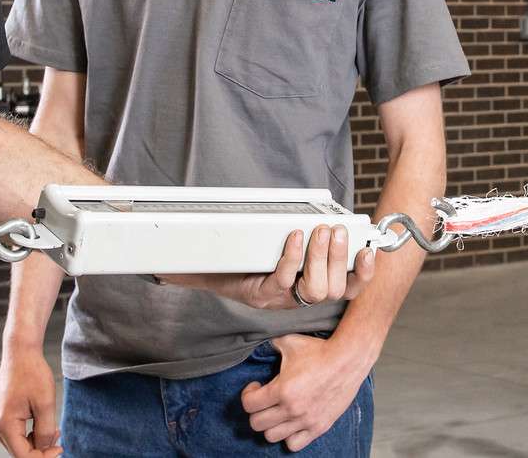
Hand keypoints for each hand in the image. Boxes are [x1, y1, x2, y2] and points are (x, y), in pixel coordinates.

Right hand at [0, 344, 62, 456]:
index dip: (43, 457)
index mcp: (4, 425)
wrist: (20, 354)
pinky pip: (16, 435)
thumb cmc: (32, 374)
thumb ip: (46, 430)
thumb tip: (45, 449)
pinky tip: (43, 424)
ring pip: (19, 445)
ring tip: (54, 429)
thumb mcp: (45, 403)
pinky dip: (31, 434)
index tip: (60, 449)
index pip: (23, 456)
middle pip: (20, 452)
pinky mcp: (1, 418)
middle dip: (41, 449)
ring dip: (37, 442)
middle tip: (59, 437)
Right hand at [157, 224, 376, 309]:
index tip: (295, 235)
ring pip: (331, 288)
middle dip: (321, 258)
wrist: (247, 283)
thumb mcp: (208, 270)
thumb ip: (188, 270)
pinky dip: (362, 270)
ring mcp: (309, 293)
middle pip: (314, 289)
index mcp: (263, 294)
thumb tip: (161, 270)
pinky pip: (350, 287)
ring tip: (335, 231)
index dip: (292, 264)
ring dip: (337, 258)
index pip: (280, 284)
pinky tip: (366, 250)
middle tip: (322, 229)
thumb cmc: (227, 272)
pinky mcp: (328, 285)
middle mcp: (288, 298)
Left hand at [241, 334, 371, 451]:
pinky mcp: (319, 427)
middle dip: (257, 411)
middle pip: (257, 423)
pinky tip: (291, 422)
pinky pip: (293, 444)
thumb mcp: (290, 342)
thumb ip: (270, 344)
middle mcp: (292, 409)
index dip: (248, 394)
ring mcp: (306, 420)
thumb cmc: (320, 350)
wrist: (348, 359)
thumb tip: (258, 341)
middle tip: (264, 400)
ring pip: (272, 436)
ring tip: (277, 412)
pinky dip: (289, 436)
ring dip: (271, 424)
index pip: (249, 405)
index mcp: (282, 389)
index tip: (255, 387)